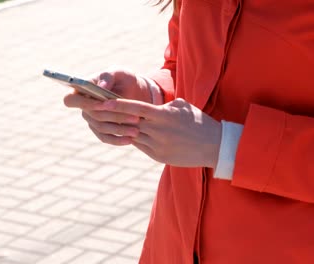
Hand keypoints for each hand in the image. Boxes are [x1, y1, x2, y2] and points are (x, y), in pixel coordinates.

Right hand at [64, 69, 154, 145]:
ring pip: (101, 128)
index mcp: (81, 90)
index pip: (70, 100)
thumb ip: (108, 76)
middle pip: (93, 115)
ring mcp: (91, 120)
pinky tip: (130, 140)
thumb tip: (100, 87)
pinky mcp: (100, 130)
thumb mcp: (119, 72)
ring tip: (136, 130)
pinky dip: (117, 140)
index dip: (85, 104)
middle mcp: (83, 107)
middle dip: (114, 116)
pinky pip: (105, 138)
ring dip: (119, 130)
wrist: (134, 92)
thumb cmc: (123, 78)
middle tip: (135, 118)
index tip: (103, 104)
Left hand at [92, 98, 221, 167]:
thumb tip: (151, 106)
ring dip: (125, 130)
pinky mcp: (159, 157)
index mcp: (163, 115)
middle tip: (99, 112)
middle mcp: (158, 131)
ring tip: (114, 123)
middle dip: (114, 118)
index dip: (117, 105)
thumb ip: (164, 105)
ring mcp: (157, 145)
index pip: (135, 108)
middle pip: (129, 123)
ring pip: (133, 136)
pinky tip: (134, 135)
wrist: (214, 146)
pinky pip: (142, 146)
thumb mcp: (183, 107)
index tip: (102, 102)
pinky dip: (137, 140)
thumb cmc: (199, 122)